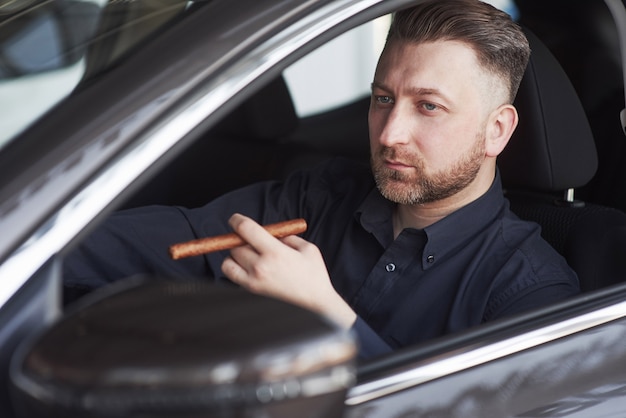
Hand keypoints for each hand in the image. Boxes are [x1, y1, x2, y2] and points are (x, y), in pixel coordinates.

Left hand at [221, 214, 356, 327]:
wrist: (316, 305)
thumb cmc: (314, 276)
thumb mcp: (307, 249)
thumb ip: (288, 237)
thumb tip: (272, 233)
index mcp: (275, 252)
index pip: (246, 229)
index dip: (237, 221)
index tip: (235, 220)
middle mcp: (261, 266)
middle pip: (236, 245)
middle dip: (240, 240)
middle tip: (250, 241)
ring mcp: (253, 281)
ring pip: (229, 261)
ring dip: (235, 255)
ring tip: (249, 256)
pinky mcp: (251, 291)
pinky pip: (232, 275)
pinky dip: (234, 268)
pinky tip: (248, 268)